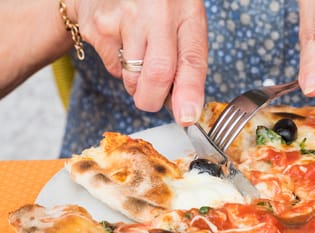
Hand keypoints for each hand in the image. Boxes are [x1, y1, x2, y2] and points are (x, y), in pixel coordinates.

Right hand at [67, 0, 207, 124]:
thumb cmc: (157, 5)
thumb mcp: (182, 19)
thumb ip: (188, 57)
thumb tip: (185, 107)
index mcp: (187, 11)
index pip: (192, 59)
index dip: (190, 93)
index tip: (187, 117)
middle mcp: (158, 13)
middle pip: (158, 76)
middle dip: (155, 100)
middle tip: (153, 101)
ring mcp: (125, 19)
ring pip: (132, 79)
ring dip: (137, 84)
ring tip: (139, 58)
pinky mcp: (99, 27)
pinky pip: (113, 68)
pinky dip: (119, 68)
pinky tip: (121, 43)